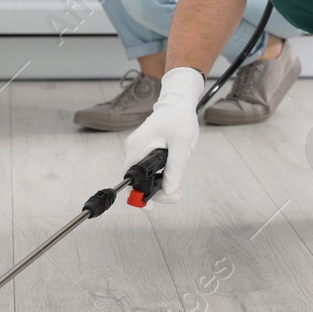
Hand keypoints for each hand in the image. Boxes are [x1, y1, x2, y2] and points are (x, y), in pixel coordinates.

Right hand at [121, 67, 205, 201]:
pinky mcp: (142, 150)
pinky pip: (146, 170)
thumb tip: (169, 191)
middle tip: (177, 195)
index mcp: (138, 146)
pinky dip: (158, 177)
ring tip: (178, 187)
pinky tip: (171, 174)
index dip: (137, 196)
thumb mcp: (182, 143)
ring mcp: (137, 150)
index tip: (148, 208)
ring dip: (159, 186)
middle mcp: (133, 149)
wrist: (178, 103)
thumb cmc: (179, 118)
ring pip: (143, 177)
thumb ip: (175, 167)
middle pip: (137, 181)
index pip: (130, 178)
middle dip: (157, 193)